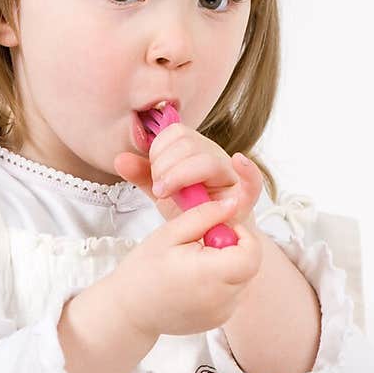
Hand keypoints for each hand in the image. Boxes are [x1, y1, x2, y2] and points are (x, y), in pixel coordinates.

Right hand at [111, 194, 263, 339]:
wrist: (128, 311)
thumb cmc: (143, 270)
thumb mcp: (170, 233)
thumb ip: (206, 214)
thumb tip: (233, 202)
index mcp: (211, 275)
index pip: (252, 252)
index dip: (241, 235)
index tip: (217, 230)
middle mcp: (222, 299)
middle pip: (250, 266)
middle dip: (233, 250)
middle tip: (202, 247)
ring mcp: (222, 313)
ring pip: (243, 280)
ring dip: (228, 267)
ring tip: (195, 265)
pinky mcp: (219, 321)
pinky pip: (233, 295)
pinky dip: (221, 284)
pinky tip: (195, 282)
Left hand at [112, 123, 263, 227]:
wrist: (211, 239)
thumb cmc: (190, 212)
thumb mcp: (163, 192)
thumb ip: (143, 176)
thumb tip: (119, 159)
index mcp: (195, 150)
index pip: (175, 133)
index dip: (158, 152)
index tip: (154, 177)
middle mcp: (214, 156)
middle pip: (188, 145)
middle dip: (166, 168)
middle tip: (161, 190)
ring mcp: (231, 175)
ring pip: (207, 160)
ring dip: (182, 177)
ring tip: (172, 195)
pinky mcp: (246, 198)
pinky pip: (254, 180)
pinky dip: (248, 170)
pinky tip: (239, 161)